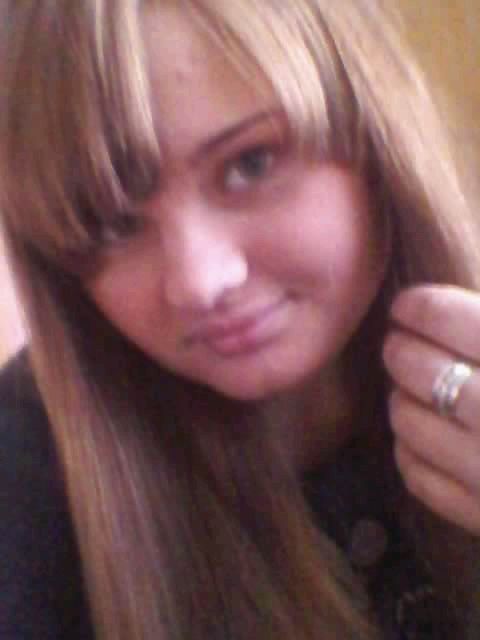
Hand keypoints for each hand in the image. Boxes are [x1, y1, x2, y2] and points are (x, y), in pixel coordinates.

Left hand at [383, 285, 479, 534]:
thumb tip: (439, 309)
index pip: (455, 321)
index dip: (422, 307)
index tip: (407, 306)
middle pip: (420, 371)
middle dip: (401, 352)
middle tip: (401, 346)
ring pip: (409, 424)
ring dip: (400, 401)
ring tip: (411, 391)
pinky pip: (419, 479)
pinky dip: (409, 453)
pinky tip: (418, 438)